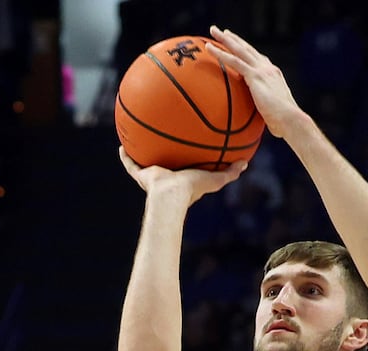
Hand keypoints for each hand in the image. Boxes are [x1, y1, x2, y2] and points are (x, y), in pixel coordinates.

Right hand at [118, 148, 245, 206]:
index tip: (186, 148)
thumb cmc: (193, 189)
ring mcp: (152, 176)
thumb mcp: (216, 179)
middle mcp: (166, 176)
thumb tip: (246, 163)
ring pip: (145, 162)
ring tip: (138, 137)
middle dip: (163, 152)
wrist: (172, 196)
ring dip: (141, 152)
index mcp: (182, 178)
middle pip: (164, 162)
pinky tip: (122, 144)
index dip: (185, 158)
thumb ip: (231, 172)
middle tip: (162, 139)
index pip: (184, 166)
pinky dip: (125, 156)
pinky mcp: (141, 175)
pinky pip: (131, 164)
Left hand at [203, 26, 307, 141]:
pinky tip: (209, 49)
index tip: (237, 43)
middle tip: (223, 32)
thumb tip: (254, 122)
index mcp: (272, 74)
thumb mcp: (271, 113)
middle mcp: (268, 68)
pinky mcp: (255, 76)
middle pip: (247, 49)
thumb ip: (262, 110)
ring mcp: (262, 70)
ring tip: (213, 31)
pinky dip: (221, 53)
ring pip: (240, 49)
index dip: (246, 50)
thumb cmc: (283, 124)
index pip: (257, 58)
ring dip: (225, 39)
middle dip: (234, 39)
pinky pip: (234, 61)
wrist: (291, 119)